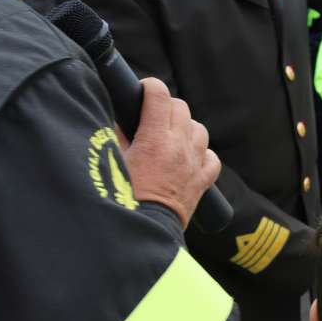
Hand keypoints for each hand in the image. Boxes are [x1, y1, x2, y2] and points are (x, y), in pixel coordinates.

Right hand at [123, 78, 220, 227]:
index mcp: (155, 139)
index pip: (160, 95)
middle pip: (181, 108)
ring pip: (199, 130)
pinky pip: (212, 159)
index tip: (142, 90)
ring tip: (169, 136)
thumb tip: (117, 121)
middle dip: (166, 106)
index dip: (150, 87)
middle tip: (151, 115)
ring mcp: (194, 164)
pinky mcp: (202, 182)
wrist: (142, 234)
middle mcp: (180, 147)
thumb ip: (115, 138)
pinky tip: (189, 159)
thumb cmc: (121, 200)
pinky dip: (203, 154)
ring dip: (185, 127)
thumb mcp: (109, 163)